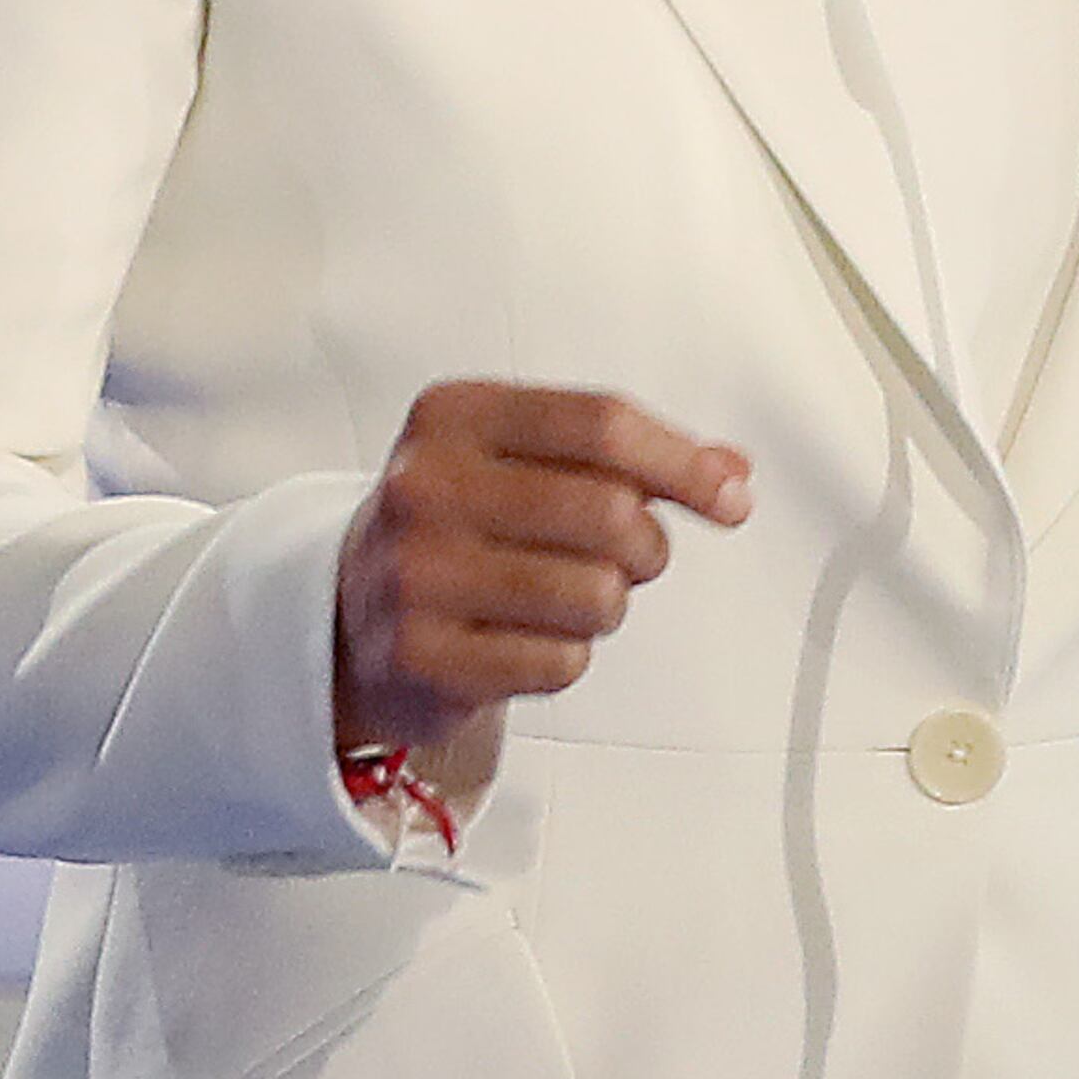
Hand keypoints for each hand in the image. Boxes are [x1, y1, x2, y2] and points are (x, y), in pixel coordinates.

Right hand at [333, 383, 751, 767]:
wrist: (347, 614)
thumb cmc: (459, 525)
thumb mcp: (523, 461)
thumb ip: (629, 458)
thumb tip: (732, 475)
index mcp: (455, 415)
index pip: (601, 424)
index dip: (684, 464)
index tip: (730, 499)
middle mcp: (425, 485)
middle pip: (610, 512)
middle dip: (646, 546)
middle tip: (629, 558)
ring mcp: (416, 573)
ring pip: (595, 595)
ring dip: (606, 606)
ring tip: (563, 598)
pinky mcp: (422, 656)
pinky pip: (561, 663)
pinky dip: (566, 658)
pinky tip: (522, 640)